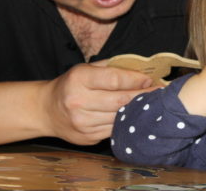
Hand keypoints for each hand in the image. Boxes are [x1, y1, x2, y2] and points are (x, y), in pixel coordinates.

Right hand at [40, 63, 154, 144]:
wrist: (46, 109)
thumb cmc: (71, 84)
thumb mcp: (85, 68)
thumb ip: (112, 67)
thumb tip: (142, 69)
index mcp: (79, 79)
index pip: (114, 79)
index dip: (135, 80)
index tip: (150, 80)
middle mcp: (78, 101)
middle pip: (120, 100)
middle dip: (142, 96)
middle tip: (159, 93)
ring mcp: (82, 122)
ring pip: (118, 117)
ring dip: (137, 111)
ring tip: (151, 105)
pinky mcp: (86, 137)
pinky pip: (113, 129)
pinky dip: (125, 123)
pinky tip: (135, 117)